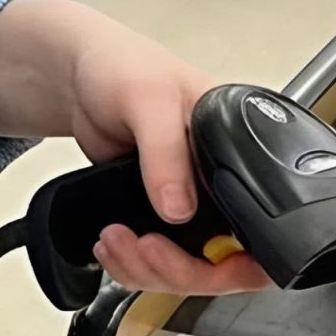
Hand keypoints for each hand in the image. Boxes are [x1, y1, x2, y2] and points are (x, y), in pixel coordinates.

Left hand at [0, 0, 271, 297]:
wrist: (77, 75)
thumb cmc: (122, 65)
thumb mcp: (148, 98)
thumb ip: (165, 151)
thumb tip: (180, 207)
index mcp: (237, 156)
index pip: (259, 230)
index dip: (238, 263)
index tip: (200, 265)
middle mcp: (218, 186)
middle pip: (223, 264)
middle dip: (179, 268)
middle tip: (143, 248)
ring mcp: (187, 203)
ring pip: (186, 269)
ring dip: (148, 270)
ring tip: (114, 242)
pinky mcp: (155, 213)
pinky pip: (154, 261)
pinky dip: (131, 265)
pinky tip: (111, 246)